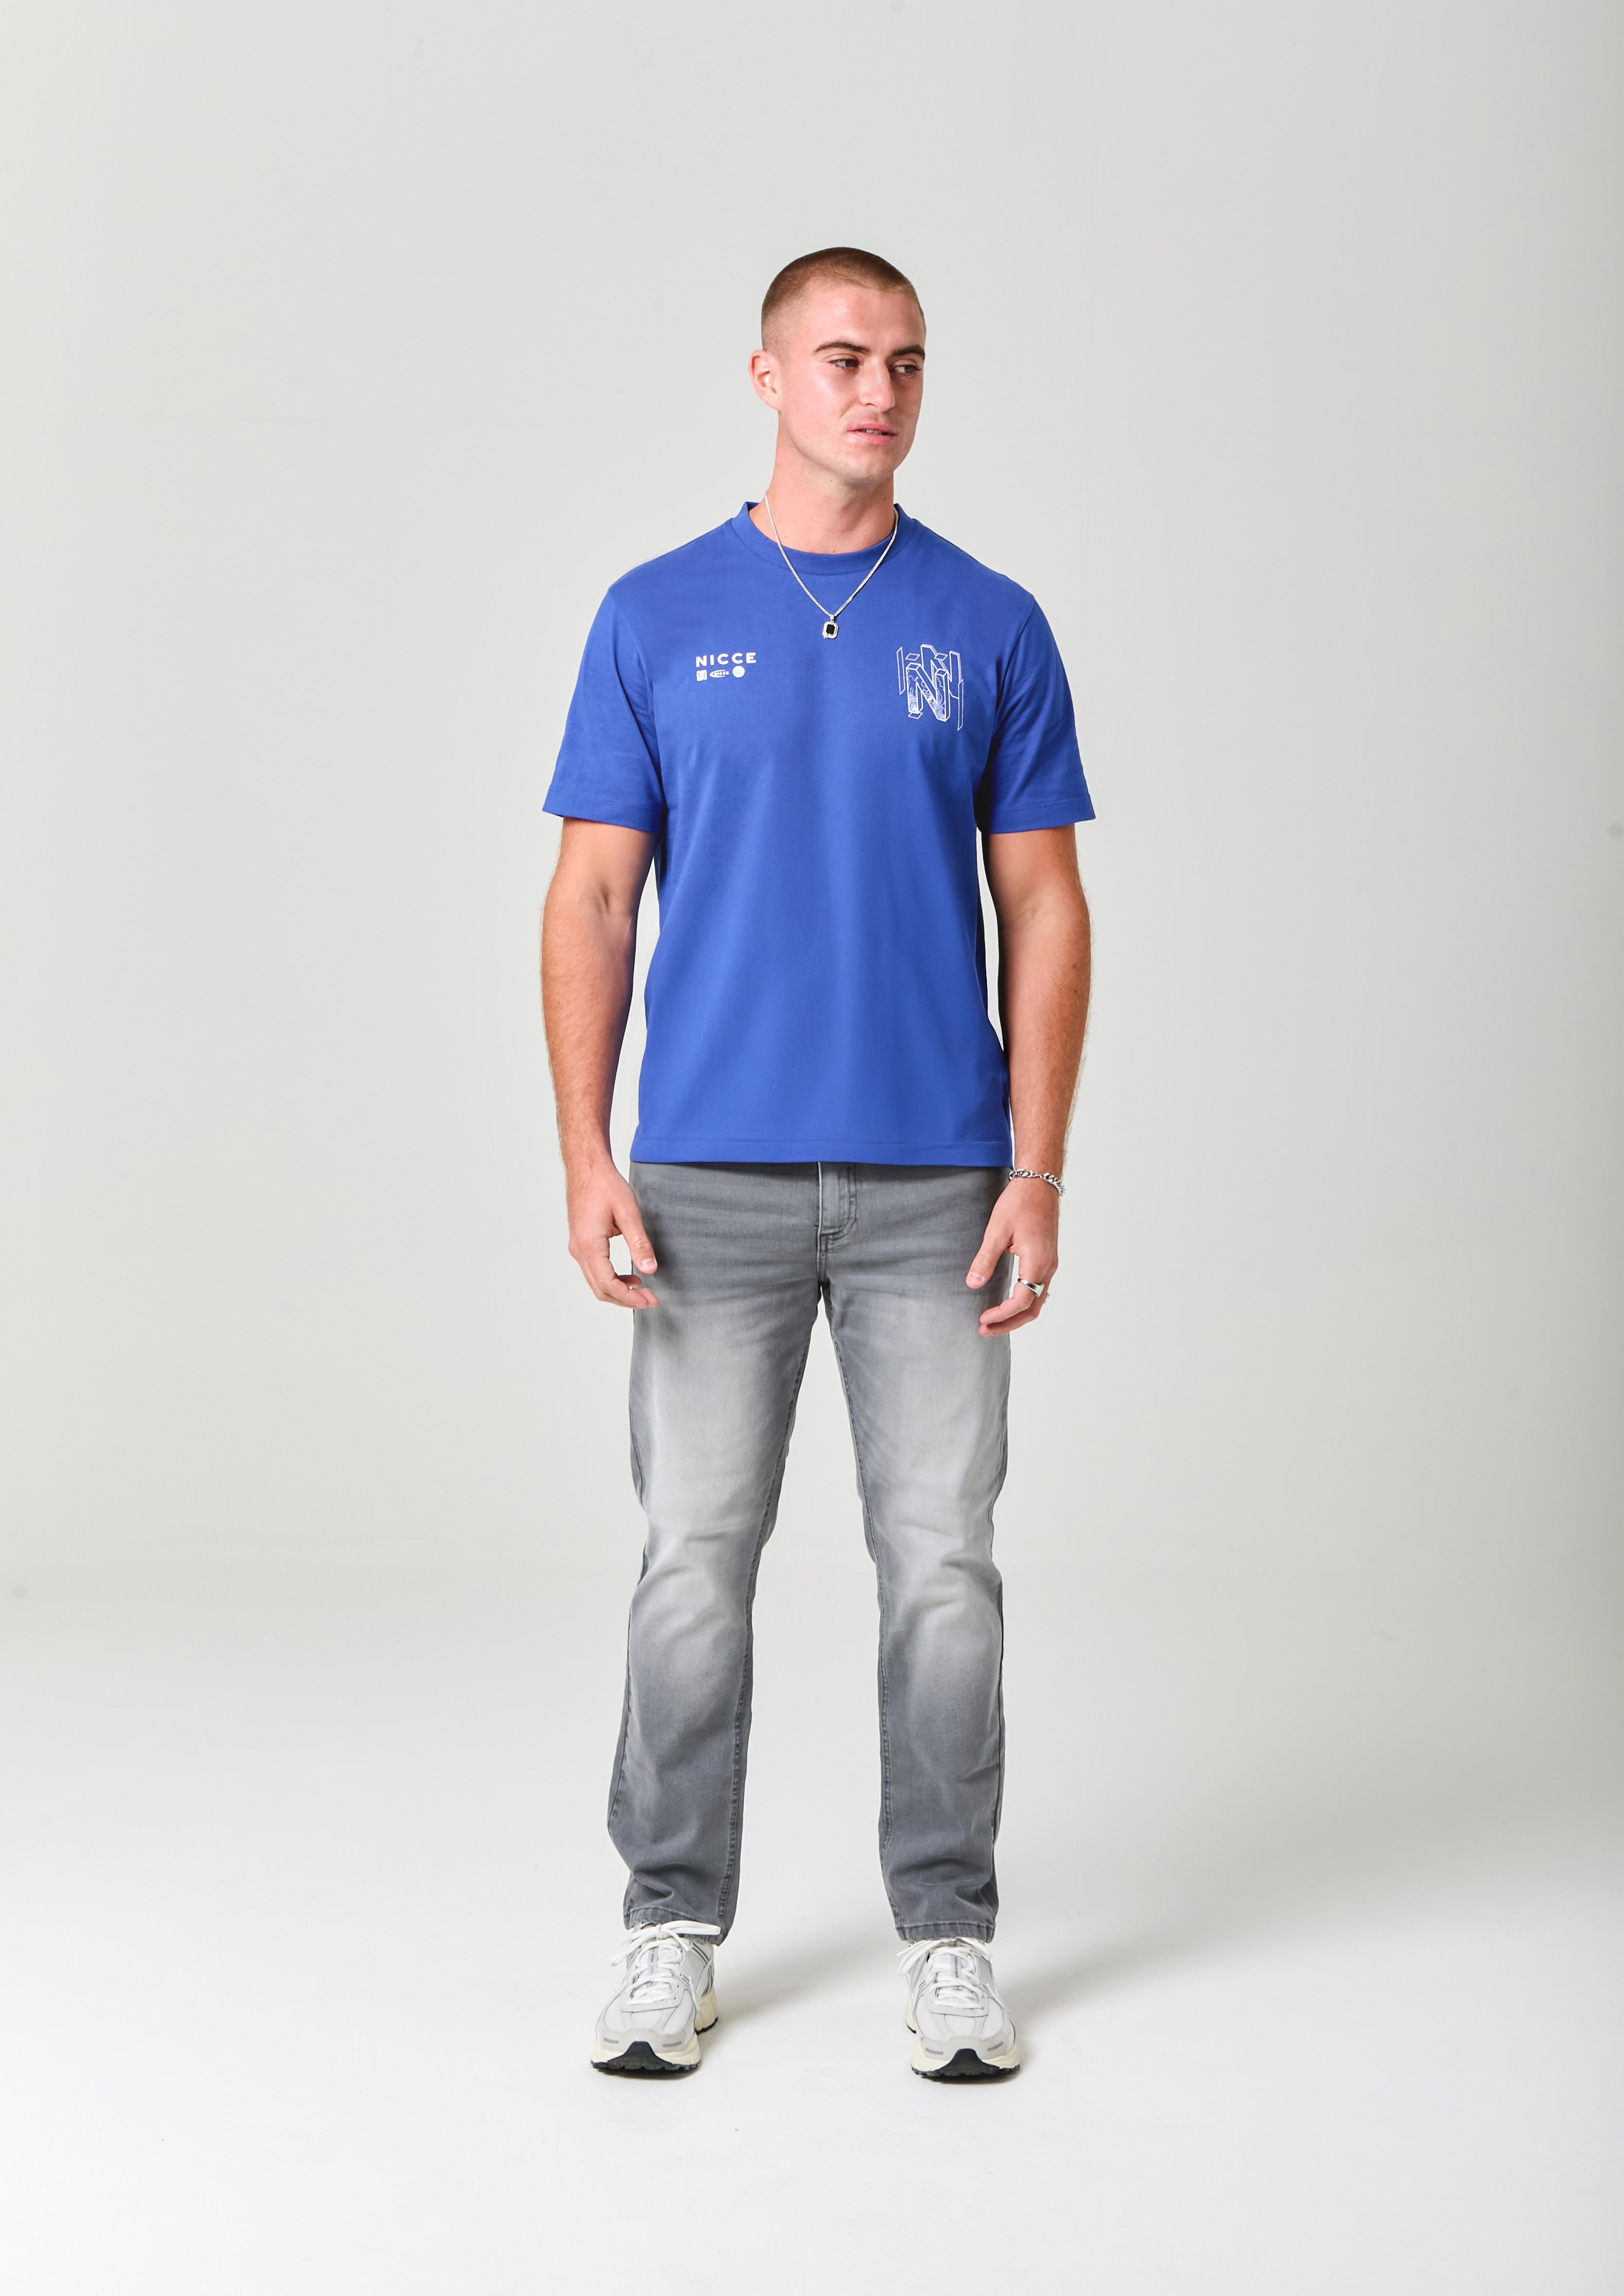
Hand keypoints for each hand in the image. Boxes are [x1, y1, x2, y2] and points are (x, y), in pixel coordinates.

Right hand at [566, 1162, 659, 1307]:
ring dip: (618, 1291)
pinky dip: (611, 1279)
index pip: (608, 1284)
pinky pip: (594, 1270)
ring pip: (595, 1282)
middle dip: (626, 1299)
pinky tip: (629, 1275)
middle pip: (600, 1289)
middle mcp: (578, 1250)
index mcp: (589, 1245)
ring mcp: (577, 1247)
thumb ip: (639, 1243)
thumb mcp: (628, 1213)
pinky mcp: (580, 1243)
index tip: (650, 1300)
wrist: (586, 1167)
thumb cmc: (605, 1185)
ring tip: (642, 1290)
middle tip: (650, 1300)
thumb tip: (650, 1270)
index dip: (630, 1298)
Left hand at [966, 1176, 1058, 1335]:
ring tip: (995, 1321)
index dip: (1001, 1315)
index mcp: (1038, 1262)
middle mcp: (1048, 1267)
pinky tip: (1009, 1302)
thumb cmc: (1020, 1202)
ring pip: (1038, 1300)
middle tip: (986, 1330)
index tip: (982, 1320)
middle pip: (1032, 1308)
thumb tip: (973, 1284)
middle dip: (1009, 1323)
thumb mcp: (997, 1231)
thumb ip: (985, 1260)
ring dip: (1017, 1315)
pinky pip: (1039, 1289)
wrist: (1039, 1183)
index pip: (1020, 1301)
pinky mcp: (1047, 1258)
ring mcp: (1050, 1263)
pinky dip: (1025, 1302)